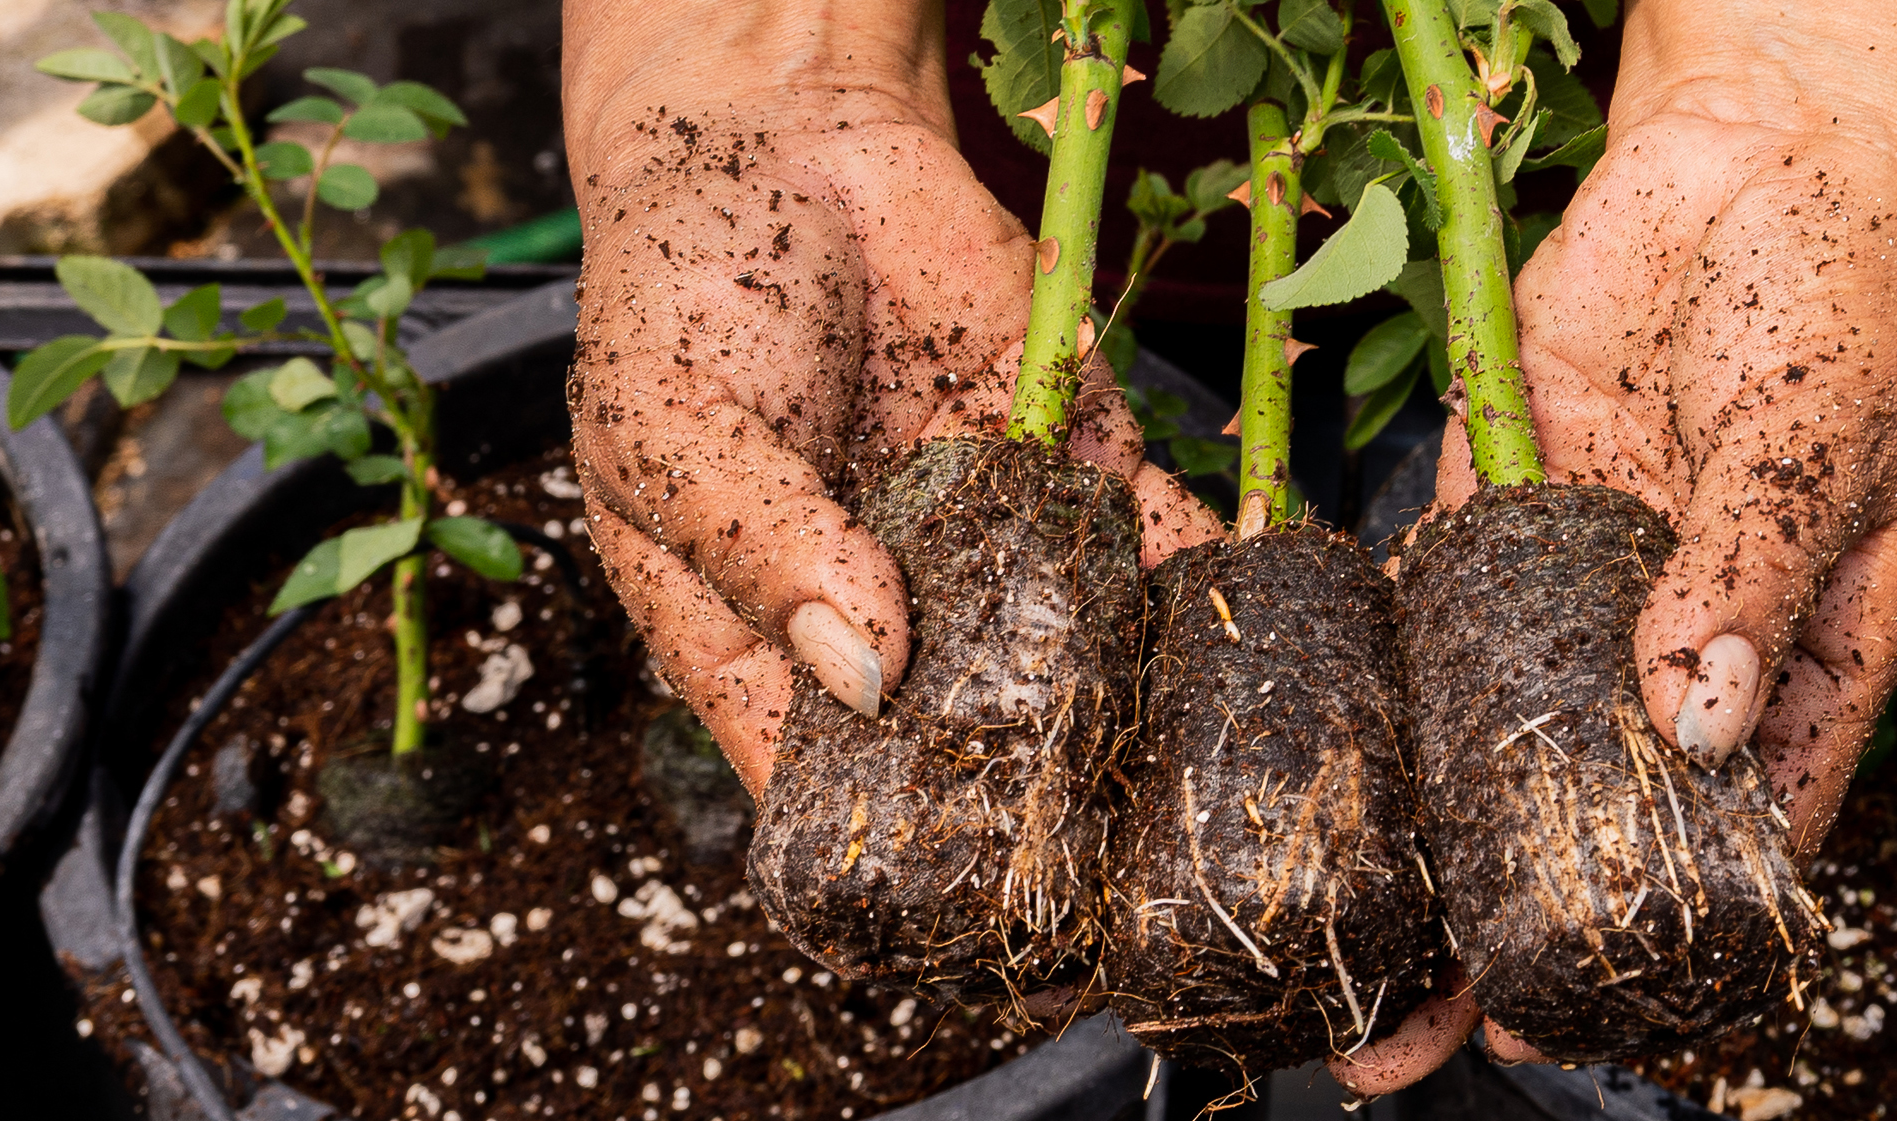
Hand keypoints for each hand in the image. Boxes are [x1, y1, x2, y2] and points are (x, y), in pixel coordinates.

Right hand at [560, 0, 1219, 791]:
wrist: (783, 135)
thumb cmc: (682, 297)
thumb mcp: (666, 428)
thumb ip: (758, 545)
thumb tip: (863, 674)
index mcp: (763, 641)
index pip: (822, 782)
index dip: (882, 843)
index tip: (952, 891)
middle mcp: (891, 617)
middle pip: (968, 736)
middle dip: (1030, 782)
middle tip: (1091, 828)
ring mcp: (990, 542)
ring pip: (1073, 646)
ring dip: (1127, 688)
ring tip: (1175, 737)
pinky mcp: (1073, 457)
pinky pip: (1148, 531)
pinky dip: (1193, 564)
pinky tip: (1230, 600)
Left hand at [1349, 0, 1896, 1089]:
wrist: (1772, 132)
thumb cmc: (1856, 289)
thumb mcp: (1830, 446)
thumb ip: (1748, 577)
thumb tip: (1685, 720)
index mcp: (1802, 658)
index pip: (1732, 834)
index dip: (1655, 937)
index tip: (1572, 1022)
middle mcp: (1684, 638)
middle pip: (1592, 811)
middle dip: (1510, 927)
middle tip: (1422, 1037)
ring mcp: (1589, 569)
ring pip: (1500, 730)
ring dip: (1431, 838)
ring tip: (1348, 949)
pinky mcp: (1506, 489)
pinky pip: (1436, 598)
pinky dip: (1386, 679)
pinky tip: (1325, 768)